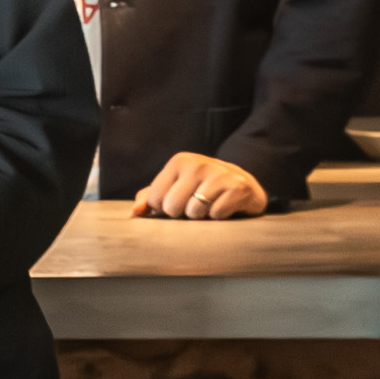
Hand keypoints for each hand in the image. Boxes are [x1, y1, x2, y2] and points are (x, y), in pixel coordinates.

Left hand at [132, 153, 271, 219]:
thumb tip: (136, 211)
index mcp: (179, 161)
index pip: (155, 199)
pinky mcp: (238, 187)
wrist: (243, 187)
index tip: (178, 203)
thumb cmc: (202, 190)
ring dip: (201, 216)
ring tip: (209, 206)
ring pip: (194, 212)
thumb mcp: (176, 187)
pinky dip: (219, 217)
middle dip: (182, 214)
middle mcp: (198, 163)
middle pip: (172, 207)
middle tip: (195, 206)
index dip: (164, 209)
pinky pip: (216, 214)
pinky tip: (225, 206)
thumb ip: (151, 197)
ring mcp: (219, 173)